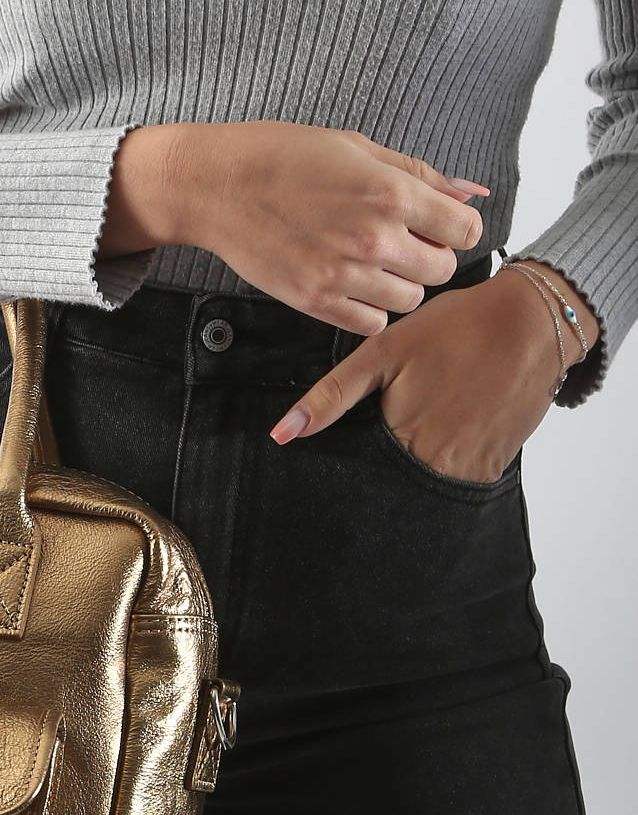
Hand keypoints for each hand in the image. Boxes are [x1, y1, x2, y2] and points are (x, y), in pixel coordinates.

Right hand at [102, 120, 489, 330]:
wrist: (216, 185)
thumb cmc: (281, 156)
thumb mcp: (356, 147)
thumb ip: (419, 174)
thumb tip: (473, 193)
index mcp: (391, 192)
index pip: (466, 229)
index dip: (456, 226)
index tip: (436, 223)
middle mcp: (374, 238)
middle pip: (443, 269)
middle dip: (430, 255)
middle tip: (401, 241)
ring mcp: (344, 274)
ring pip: (410, 300)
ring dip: (400, 284)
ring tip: (372, 262)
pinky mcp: (315, 301)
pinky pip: (371, 324)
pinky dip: (370, 309)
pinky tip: (352, 284)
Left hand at [267, 265, 595, 480]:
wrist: (531, 323)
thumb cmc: (454, 330)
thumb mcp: (383, 353)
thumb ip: (332, 395)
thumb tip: (282, 434)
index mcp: (399, 438)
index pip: (358, 478)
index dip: (346, 473)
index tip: (339, 468)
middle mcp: (434, 463)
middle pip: (389, 489)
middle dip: (375, 481)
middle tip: (384, 446)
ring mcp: (467, 469)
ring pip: (423, 492)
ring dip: (409, 478)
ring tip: (412, 440)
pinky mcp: (493, 466)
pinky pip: (457, 484)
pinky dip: (444, 470)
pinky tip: (442, 438)